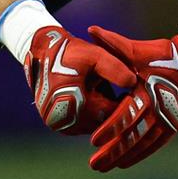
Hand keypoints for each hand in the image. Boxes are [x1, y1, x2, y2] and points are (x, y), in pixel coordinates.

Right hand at [21, 24, 145, 137]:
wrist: (41, 53)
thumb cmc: (70, 52)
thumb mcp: (95, 55)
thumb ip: (115, 69)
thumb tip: (133, 83)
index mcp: (71, 105)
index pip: (110, 113)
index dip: (126, 102)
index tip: (136, 90)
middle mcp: (62, 121)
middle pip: (102, 121)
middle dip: (113, 106)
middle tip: (120, 87)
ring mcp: (59, 125)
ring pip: (93, 123)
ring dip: (102, 109)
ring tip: (102, 86)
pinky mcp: (57, 124)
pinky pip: (83, 122)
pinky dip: (91, 111)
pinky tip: (92, 92)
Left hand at [83, 27, 177, 171]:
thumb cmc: (163, 54)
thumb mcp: (139, 49)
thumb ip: (114, 44)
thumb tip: (91, 30)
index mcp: (149, 92)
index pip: (127, 115)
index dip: (110, 129)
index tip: (93, 141)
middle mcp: (161, 109)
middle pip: (133, 136)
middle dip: (112, 151)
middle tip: (93, 164)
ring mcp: (170, 120)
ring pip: (143, 144)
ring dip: (123, 157)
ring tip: (103, 167)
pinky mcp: (174, 125)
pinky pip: (155, 145)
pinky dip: (140, 155)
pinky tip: (124, 163)